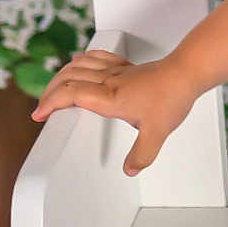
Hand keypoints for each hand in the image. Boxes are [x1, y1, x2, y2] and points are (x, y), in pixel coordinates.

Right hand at [30, 49, 199, 175]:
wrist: (188, 71)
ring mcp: (118, 71)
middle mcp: (110, 81)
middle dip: (49, 91)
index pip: (70, 94)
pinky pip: (97, 57)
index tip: (38, 114)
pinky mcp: (127, 67)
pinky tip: (80, 62)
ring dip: (62, 74)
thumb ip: (142, 154)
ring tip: (54, 88)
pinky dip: (82, 60)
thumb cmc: (173, 95)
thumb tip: (130, 169)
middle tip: (42, 106)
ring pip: (80, 65)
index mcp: (110, 97)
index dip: (50, 103)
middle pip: (69, 77)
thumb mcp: (157, 132)